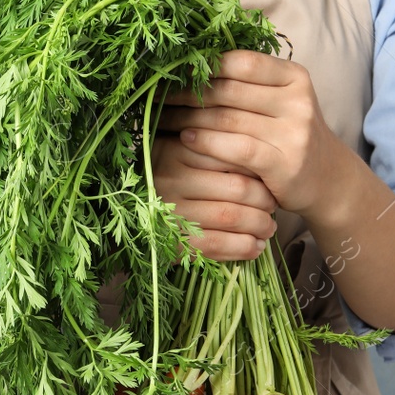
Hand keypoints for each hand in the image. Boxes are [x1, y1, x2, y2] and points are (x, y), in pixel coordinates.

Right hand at [151, 134, 277, 260]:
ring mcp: (168, 213)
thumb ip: (211, 147)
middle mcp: (170, 179)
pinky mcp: (168, 242)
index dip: (261, 169)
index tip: (271, 178)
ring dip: (259, 226)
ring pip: (231, 217)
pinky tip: (255, 247)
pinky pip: (216, 246)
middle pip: (238, 188)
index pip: (233, 155)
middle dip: (265, 201)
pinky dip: (243, 248)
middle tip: (274, 206)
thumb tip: (262, 154)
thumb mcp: (179, 152)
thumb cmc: (160, 179)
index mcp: (176, 149)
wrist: (121, 213)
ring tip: (269, 228)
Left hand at [160, 50, 352, 221]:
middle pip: (229, 90)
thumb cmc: (287, 134)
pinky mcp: (285, 163)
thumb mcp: (277, 101)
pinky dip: (207, 143)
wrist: (327, 179)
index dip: (204, 65)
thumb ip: (246, 84)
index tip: (172, 72)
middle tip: (156, 97)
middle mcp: (298, 100)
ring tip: (161, 119)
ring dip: (188, 118)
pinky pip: (238, 148)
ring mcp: (295, 132)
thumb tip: (190, 64)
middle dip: (188, 93)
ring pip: (228, 119)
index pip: (242, 62)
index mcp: (294, 76)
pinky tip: (184, 139)